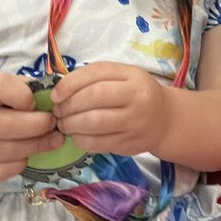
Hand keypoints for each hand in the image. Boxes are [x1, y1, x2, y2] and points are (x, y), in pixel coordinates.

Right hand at [0, 74, 61, 181]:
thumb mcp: (8, 90)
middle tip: (55, 126)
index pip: (0, 88)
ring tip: (53, 141)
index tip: (37, 103)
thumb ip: (29, 90)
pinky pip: (0, 172)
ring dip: (36, 147)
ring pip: (6, 150)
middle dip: (38, 126)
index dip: (23, 96)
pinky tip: (29, 157)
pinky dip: (19, 166)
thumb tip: (57, 99)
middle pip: (6, 125)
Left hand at [51, 63, 169, 156]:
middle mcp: (136, 98)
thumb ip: (97, 76)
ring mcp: (134, 123)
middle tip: (58, 111)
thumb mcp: (124, 75)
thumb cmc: (138, 93)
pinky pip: (97, 144)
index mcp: (133, 76)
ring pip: (94, 123)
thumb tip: (62, 89)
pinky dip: (80, 140)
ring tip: (64, 124)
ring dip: (71, 124)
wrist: (165, 119)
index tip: (55, 95)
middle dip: (68, 106)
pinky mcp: (129, 145)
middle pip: (93, 98)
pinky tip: (76, 136)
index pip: (96, 74)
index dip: (70, 84)